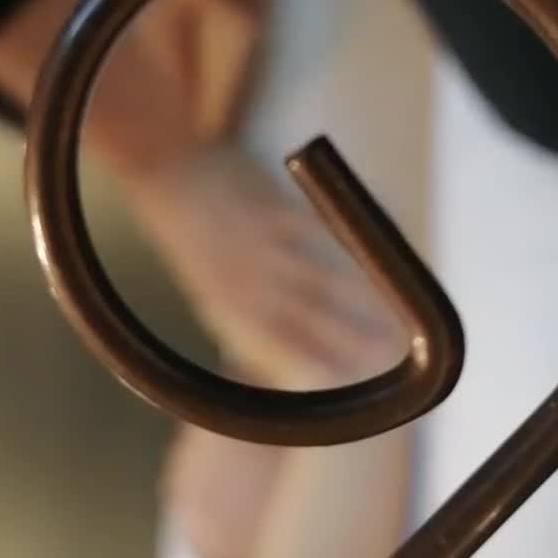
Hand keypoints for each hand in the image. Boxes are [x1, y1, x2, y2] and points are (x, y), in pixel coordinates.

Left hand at [138, 144, 405, 387]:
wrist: (166, 176)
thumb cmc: (193, 238)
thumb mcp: (211, 287)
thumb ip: (246, 317)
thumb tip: (277, 347)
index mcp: (229, 312)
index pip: (280, 351)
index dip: (316, 367)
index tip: (350, 381)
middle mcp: (247, 288)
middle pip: (310, 321)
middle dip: (350, 340)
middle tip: (386, 354)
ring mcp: (258, 250)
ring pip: (319, 280)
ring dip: (357, 297)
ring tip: (391, 308)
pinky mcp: (267, 214)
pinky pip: (311, 229)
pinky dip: (341, 239)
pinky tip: (370, 246)